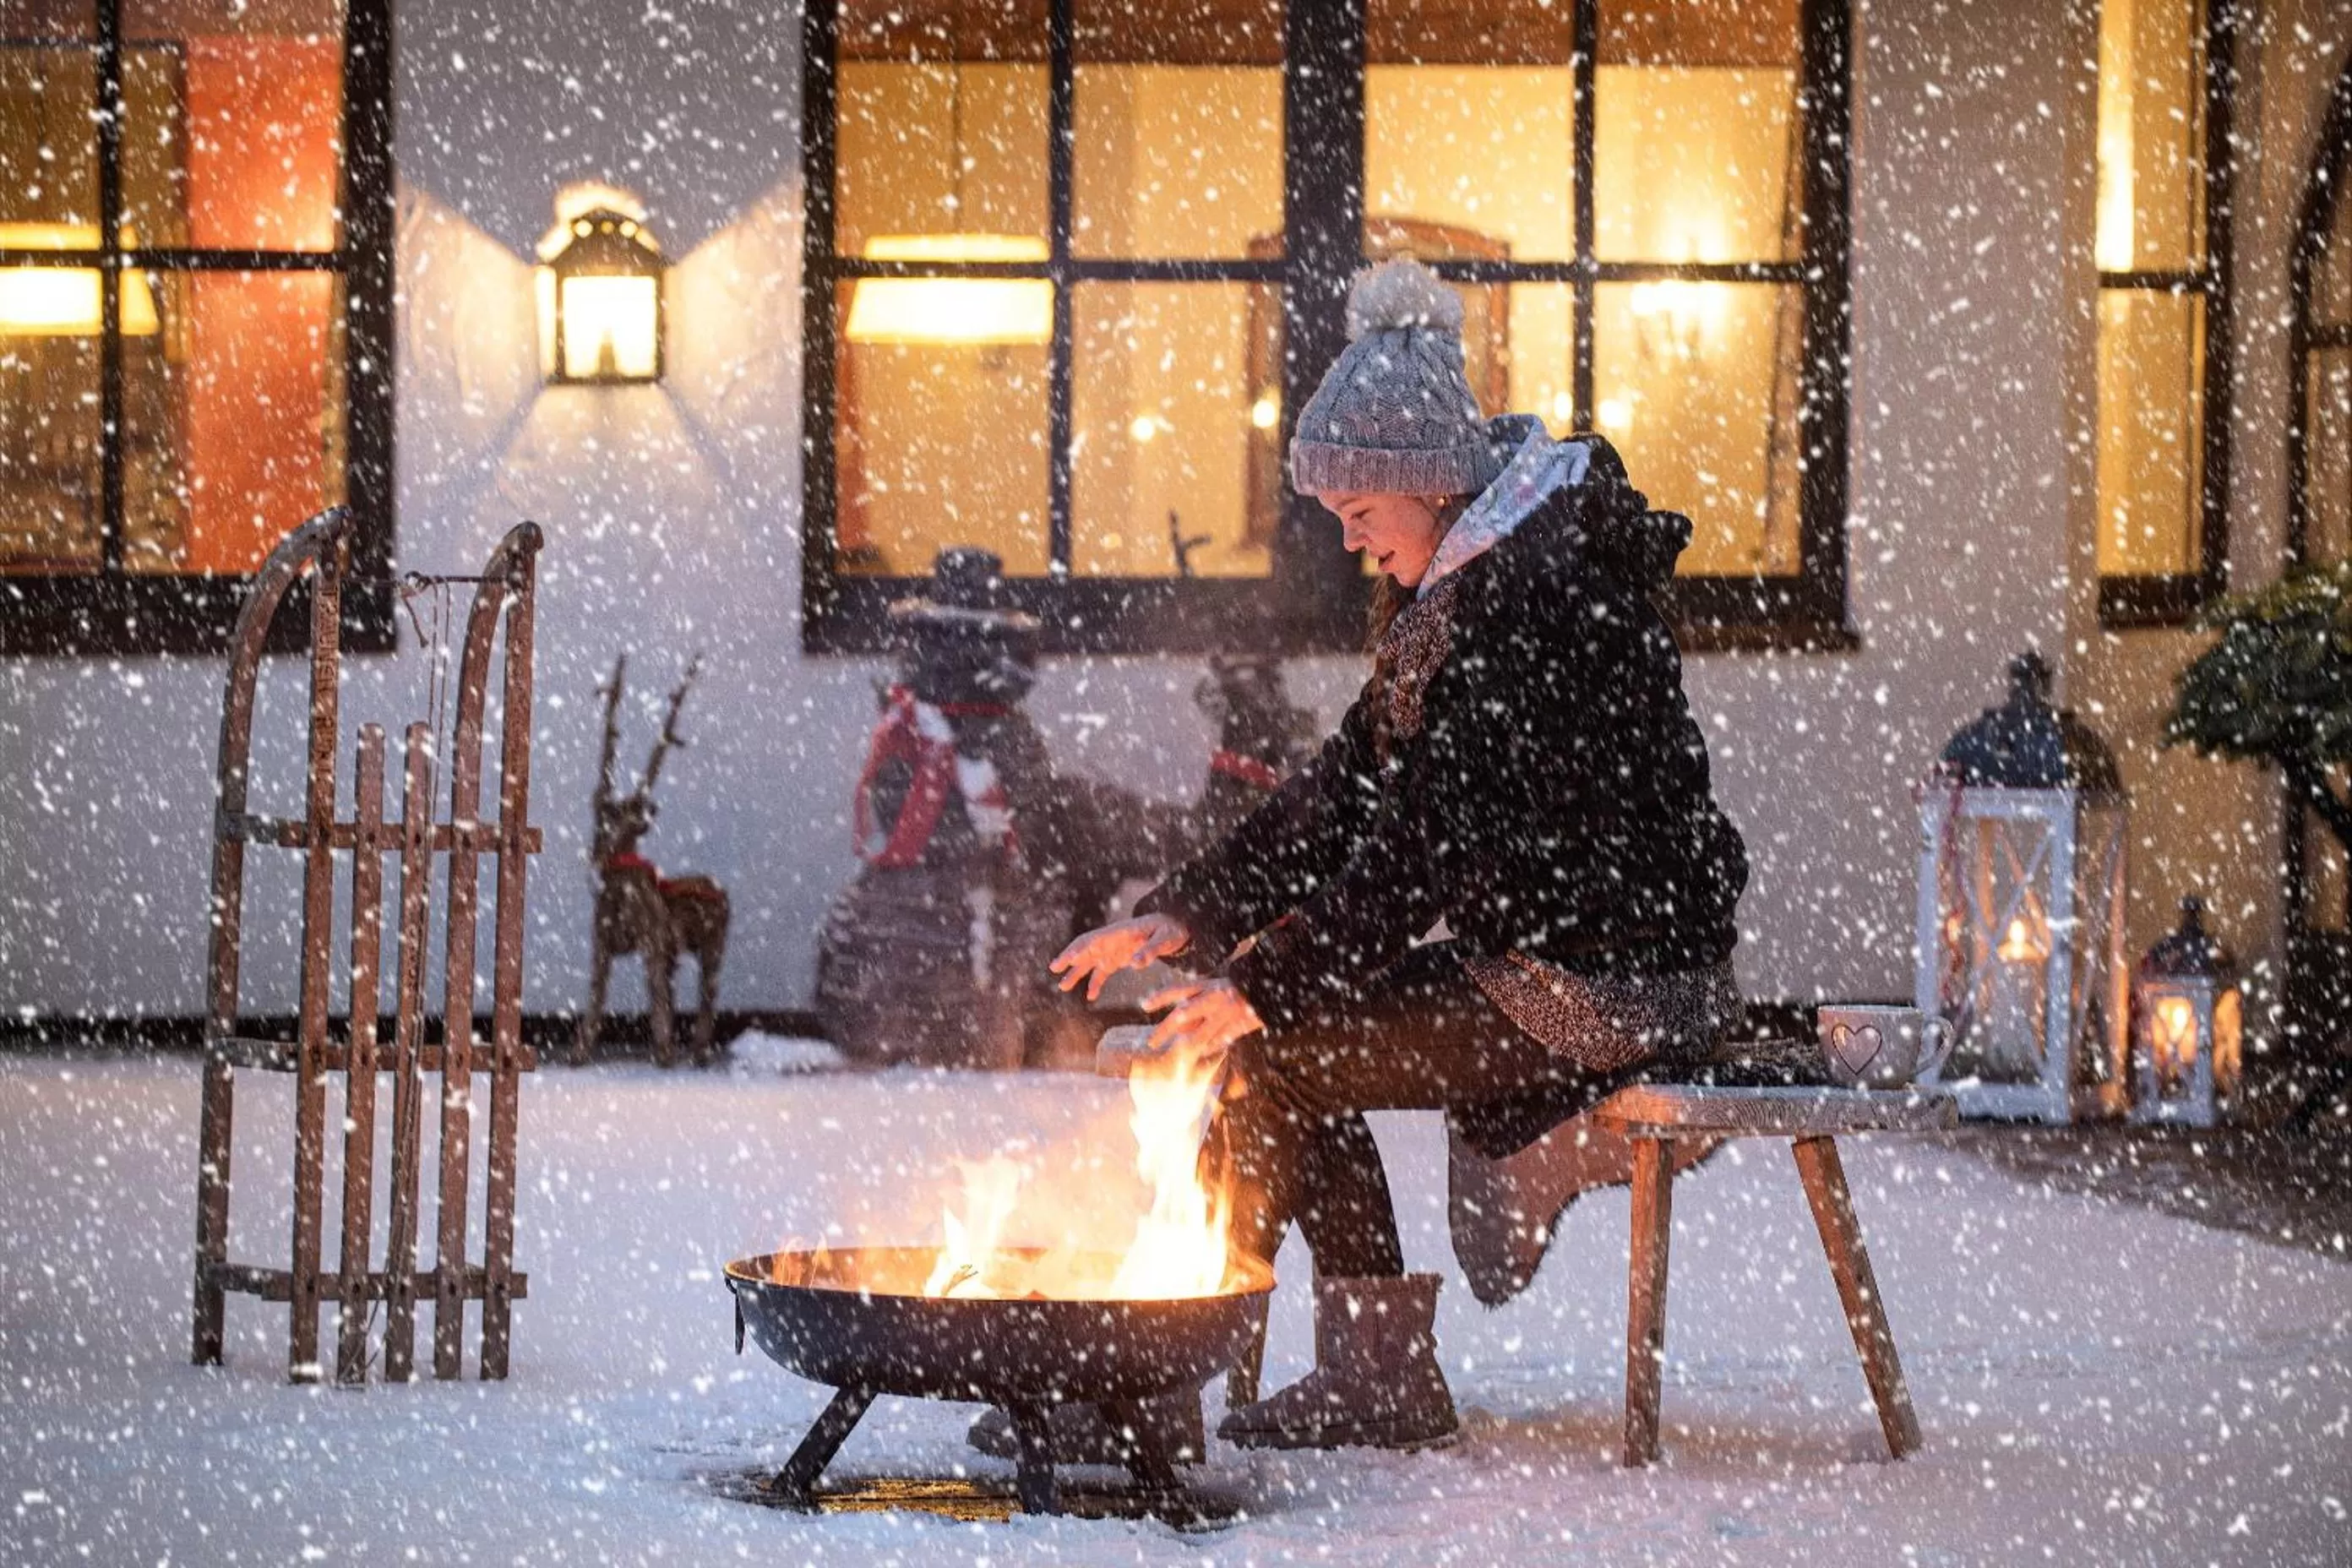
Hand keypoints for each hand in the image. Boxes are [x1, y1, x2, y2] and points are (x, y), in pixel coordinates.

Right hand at [1050, 913, 1191, 1001]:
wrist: (1174, 926)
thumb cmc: (1169, 930)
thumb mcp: (1165, 939)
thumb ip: (1150, 950)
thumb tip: (1136, 964)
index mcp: (1119, 932)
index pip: (1094, 939)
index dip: (1080, 948)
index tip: (1069, 959)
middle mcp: (1111, 940)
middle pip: (1085, 948)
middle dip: (1069, 958)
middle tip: (1055, 968)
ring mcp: (1113, 950)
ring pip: (1089, 961)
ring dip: (1076, 973)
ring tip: (1063, 986)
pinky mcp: (1117, 959)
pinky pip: (1101, 971)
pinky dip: (1095, 983)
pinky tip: (1091, 997)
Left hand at [1141, 977, 1263, 1065]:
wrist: (1270, 987)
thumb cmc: (1242, 983)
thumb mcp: (1219, 983)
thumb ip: (1202, 997)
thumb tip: (1181, 1018)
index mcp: (1208, 984)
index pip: (1179, 990)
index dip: (1161, 997)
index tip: (1144, 1005)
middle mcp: (1213, 998)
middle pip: (1182, 1016)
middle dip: (1164, 1030)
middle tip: (1150, 1042)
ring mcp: (1225, 1013)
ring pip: (1198, 1034)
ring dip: (1185, 1045)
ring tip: (1174, 1052)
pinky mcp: (1238, 1025)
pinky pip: (1219, 1041)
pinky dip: (1209, 1048)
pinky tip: (1200, 1055)